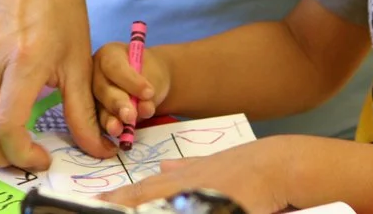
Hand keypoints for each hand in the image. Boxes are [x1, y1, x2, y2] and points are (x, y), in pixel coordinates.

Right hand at [92, 43, 170, 139]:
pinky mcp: (93, 113)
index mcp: (108, 55)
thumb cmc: (150, 75)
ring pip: (98, 108)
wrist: (148, 84)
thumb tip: (143, 109)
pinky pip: (97, 123)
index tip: (149, 93)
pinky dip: (108, 130)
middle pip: (103, 89)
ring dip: (110, 120)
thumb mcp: (154, 77)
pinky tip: (115, 137)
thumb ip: (149, 92)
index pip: (115, 67)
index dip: (130, 81)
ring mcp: (91, 94)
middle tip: (131, 116)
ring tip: (121, 130)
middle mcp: (94, 73)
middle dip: (118, 104)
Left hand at [100, 137, 294, 213]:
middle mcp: (187, 185)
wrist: (275, 164)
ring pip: (164, 203)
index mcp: (183, 177)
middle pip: (147, 196)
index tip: (97, 200)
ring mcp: (201, 196)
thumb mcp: (211, 163)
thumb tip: (165, 165)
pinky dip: (178, 207)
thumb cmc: (246, 166)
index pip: (144, 189)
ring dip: (141, 205)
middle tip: (96, 204)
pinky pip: (194, 210)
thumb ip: (187, 167)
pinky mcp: (219, 205)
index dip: (119, 196)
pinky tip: (169, 208)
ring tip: (114, 206)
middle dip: (121, 202)